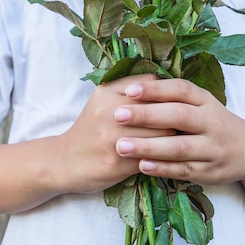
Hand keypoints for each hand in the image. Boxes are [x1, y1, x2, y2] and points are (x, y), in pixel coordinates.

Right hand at [56, 74, 174, 193]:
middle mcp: (109, 111)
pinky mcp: (118, 161)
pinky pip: (154, 156)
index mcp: (106, 92)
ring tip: (175, 141)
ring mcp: (113, 137)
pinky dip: (164, 157)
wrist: (63, 161)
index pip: (151, 84)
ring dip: (173, 138)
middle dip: (174, 116)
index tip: (172, 102)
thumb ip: (128, 90)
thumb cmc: (90, 129)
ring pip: (162, 132)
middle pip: (160, 107)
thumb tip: (166, 83)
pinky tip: (165, 157)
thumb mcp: (102, 101)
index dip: (165, 93)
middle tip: (181, 123)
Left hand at [111, 78, 244, 184]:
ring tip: (121, 145)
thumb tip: (129, 85)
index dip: (156, 89)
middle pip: (179, 116)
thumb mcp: (200, 104)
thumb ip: (172, 96)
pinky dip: (162, 168)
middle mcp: (212, 122)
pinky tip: (141, 166)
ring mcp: (213, 148)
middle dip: (147, 115)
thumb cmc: (210, 123)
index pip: (181, 90)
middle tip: (118, 115)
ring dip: (149, 146)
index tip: (129, 90)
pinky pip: (184, 170)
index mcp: (206, 100)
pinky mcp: (210, 171)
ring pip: (180, 147)